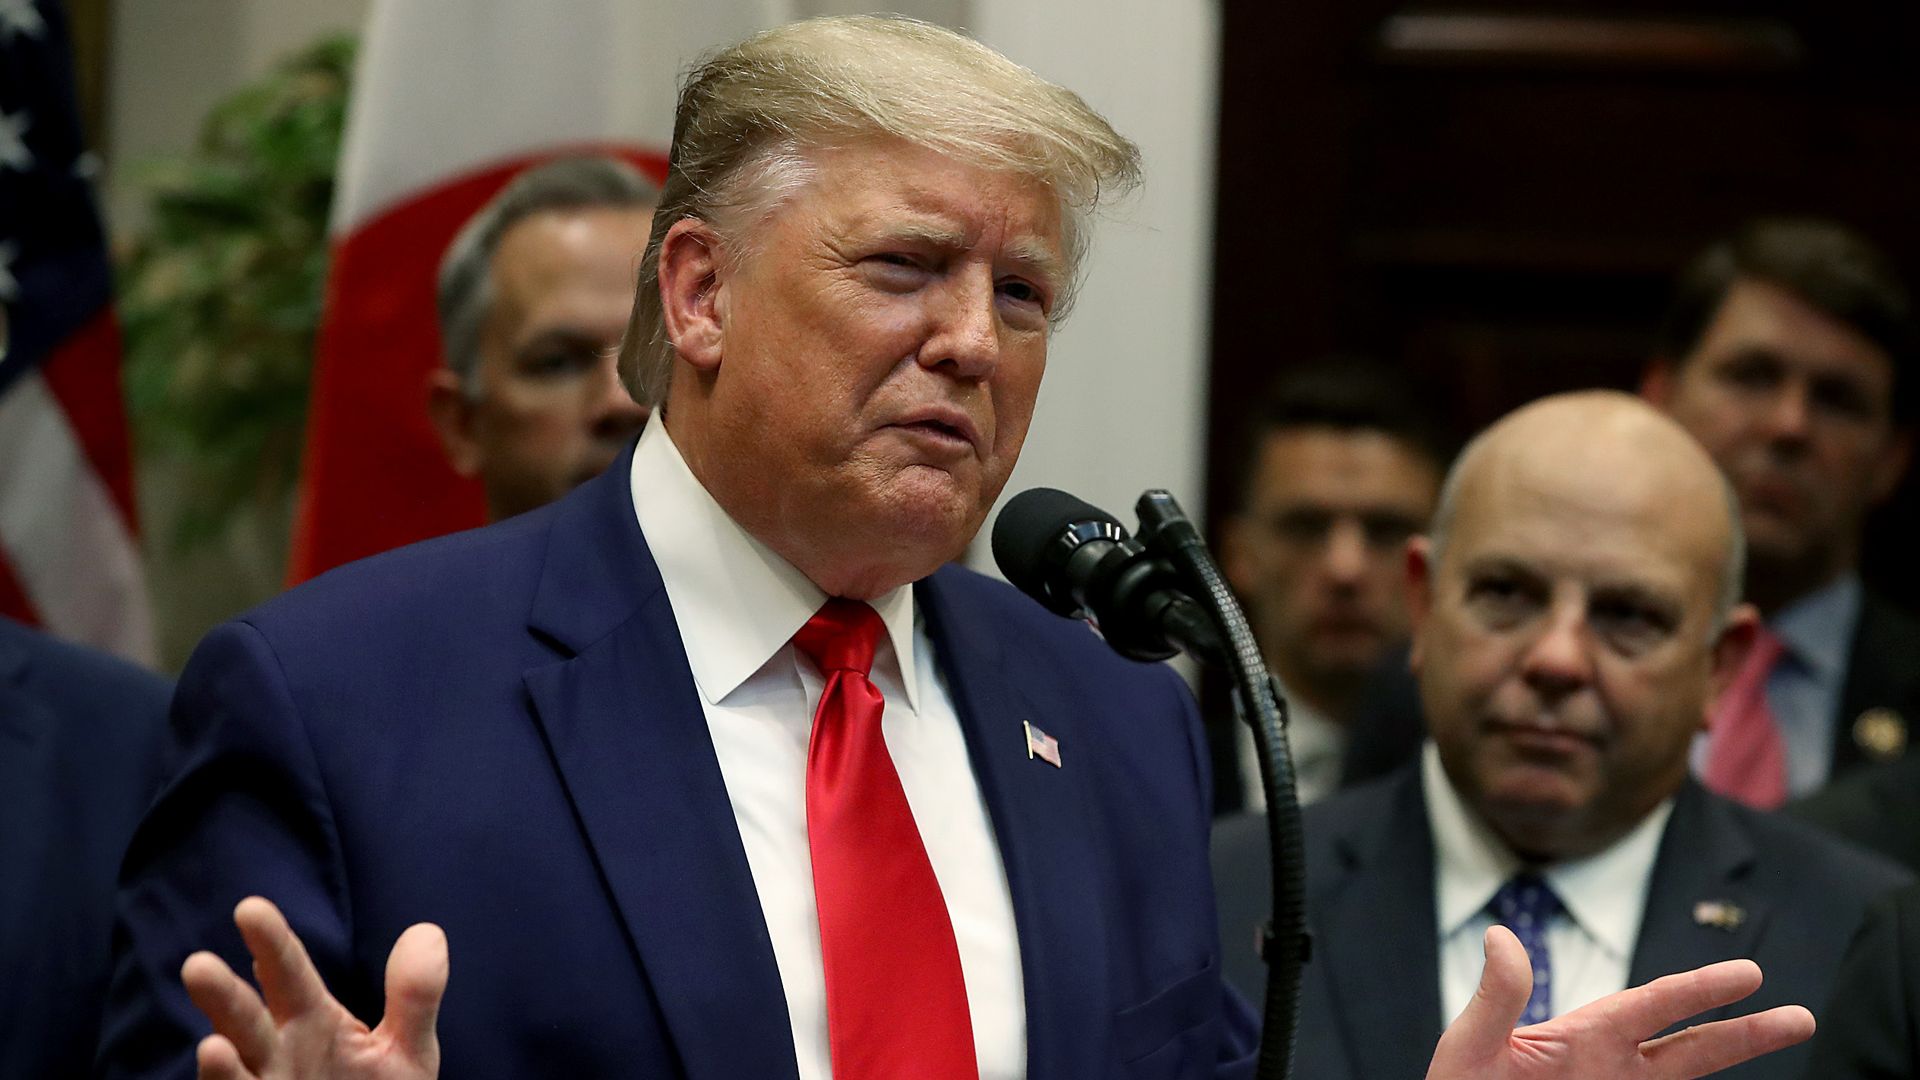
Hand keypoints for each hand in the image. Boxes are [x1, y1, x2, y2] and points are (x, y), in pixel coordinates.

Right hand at [181, 896, 445, 1079]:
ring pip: (234, 1073)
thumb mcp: (407, 1049)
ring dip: (219, 1062)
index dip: (271, 942)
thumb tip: (427, 931)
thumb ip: (414, 995)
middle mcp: (278, 1054)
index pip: (288, 973)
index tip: (250, 908)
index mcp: (310, 1020)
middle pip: (246, 1020)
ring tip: (211, 1043)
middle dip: (223, 996)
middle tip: (198, 964)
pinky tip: (223, 1070)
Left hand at [1427, 925, 1814, 1079]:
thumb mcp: (1472, 1046)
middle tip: (1801, 1017)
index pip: (1651, 1007)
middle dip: (1745, 1032)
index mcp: (1582, 1036)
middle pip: (1691, 1048)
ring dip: (1735, 1063)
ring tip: (1788, 1044)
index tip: (1749, 976)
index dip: (1698, 991)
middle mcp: (1611, 1068)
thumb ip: (1495, 998)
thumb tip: (1503, 936)